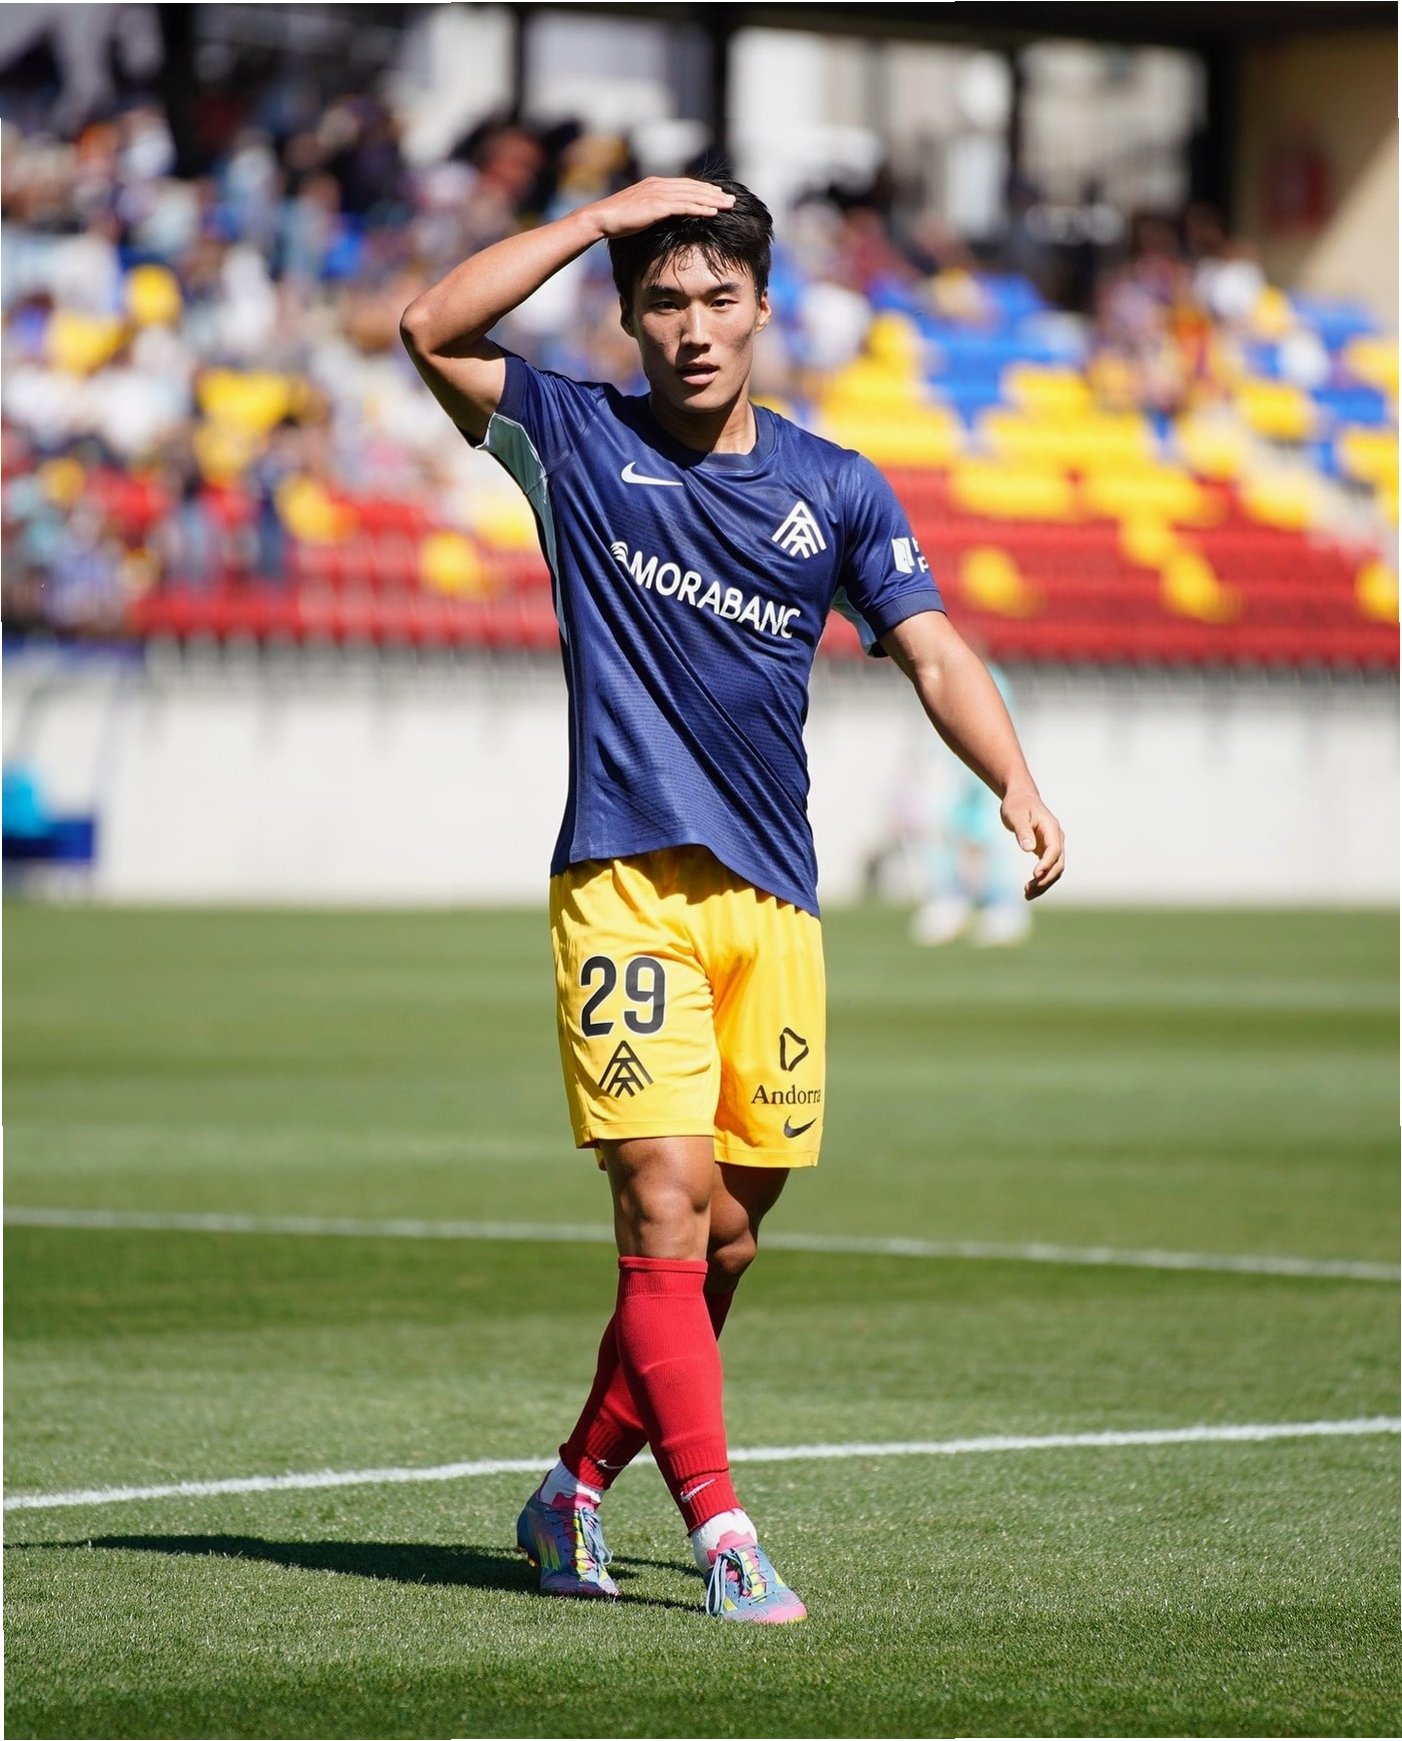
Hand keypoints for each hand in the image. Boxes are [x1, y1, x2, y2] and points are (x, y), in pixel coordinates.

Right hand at [586, 177, 735, 239]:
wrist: (602, 218)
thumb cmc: (617, 219)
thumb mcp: (638, 212)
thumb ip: (652, 210)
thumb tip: (662, 217)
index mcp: (655, 184)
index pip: (685, 185)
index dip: (703, 189)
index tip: (718, 195)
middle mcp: (659, 185)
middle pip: (693, 188)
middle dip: (713, 193)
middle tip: (731, 199)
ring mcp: (658, 194)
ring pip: (692, 196)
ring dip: (712, 200)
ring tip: (728, 206)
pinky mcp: (658, 206)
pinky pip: (684, 207)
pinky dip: (700, 208)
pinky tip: (712, 212)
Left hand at [1001, 789, 1064, 900]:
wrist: (1021, 798)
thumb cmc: (1016, 805)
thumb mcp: (1015, 815)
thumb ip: (1022, 831)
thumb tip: (1028, 849)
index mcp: (1051, 828)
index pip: (1054, 850)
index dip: (1047, 864)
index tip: (1035, 875)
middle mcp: (1056, 838)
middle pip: (1058, 864)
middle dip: (1045, 879)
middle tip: (1028, 891)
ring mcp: (1054, 845)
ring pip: (1055, 870)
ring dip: (1044, 884)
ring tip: (1027, 894)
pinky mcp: (1047, 851)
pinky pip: (1048, 869)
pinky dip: (1041, 880)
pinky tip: (1029, 889)